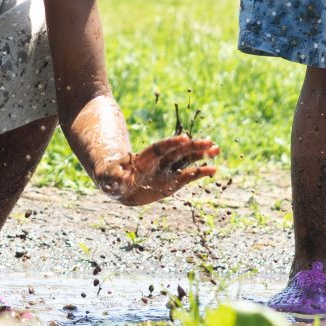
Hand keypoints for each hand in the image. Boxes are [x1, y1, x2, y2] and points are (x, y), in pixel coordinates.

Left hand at [95, 134, 221, 205]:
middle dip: (192, 147)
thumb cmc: (112, 178)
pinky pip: (188, 175)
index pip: (159, 148)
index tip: (184, 139)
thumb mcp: (109, 177)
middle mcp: (157, 162)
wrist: (120, 186)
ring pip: (185, 160)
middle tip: (209, 142)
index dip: (171, 143)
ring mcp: (166, 170)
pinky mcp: (173, 181)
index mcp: (143, 158)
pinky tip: (213, 169)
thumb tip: (119, 177)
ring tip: (216, 150)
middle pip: (176, 151)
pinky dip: (200, 172)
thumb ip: (114, 177)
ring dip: (200, 155)